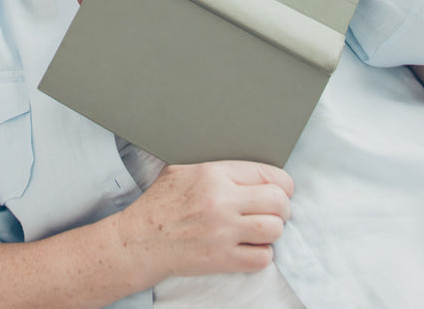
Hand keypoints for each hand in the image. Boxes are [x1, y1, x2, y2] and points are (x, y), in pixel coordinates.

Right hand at [117, 161, 292, 280]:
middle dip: (283, 207)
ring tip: (263, 229)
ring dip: (273, 231)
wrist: (141, 240)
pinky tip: (251, 247)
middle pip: (278, 201)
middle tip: (276, 211)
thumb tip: (244, 165)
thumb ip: (214, 165)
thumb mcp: (182, 169)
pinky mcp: (223, 259)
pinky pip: (262, 258)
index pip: (267, 173)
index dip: (282, 183)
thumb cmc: (160, 203)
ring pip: (274, 229)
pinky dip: (262, 254)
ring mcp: (223, 232)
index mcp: (213, 173)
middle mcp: (222, 201)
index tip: (282, 190)